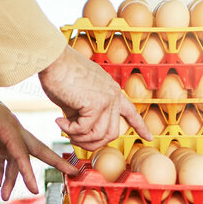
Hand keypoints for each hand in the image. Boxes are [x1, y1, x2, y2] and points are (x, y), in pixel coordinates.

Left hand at [0, 67, 72, 198]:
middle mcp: (11, 127)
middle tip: (72, 172)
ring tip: (4, 195)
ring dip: (11, 175)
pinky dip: (0, 166)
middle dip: (53, 162)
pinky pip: (3, 152)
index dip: (27, 173)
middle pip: (36, 149)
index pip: (21, 154)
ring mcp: (5, 130)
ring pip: (15, 156)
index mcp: (7, 125)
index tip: (34, 189)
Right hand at [38, 47, 152, 151]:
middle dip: (93, 143)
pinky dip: (69, 130)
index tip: (149, 137)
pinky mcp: (96, 104)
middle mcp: (113, 95)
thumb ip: (85, 115)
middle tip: (74, 138)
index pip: (130, 112)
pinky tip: (59, 121)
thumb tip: (81, 134)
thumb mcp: (78, 98)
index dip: (140, 126)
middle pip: (112, 134)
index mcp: (111, 91)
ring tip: (65, 128)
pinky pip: (84, 130)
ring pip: (99, 135)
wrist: (53, 60)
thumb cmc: (60, 75)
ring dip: (79, 138)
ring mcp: (107, 99)